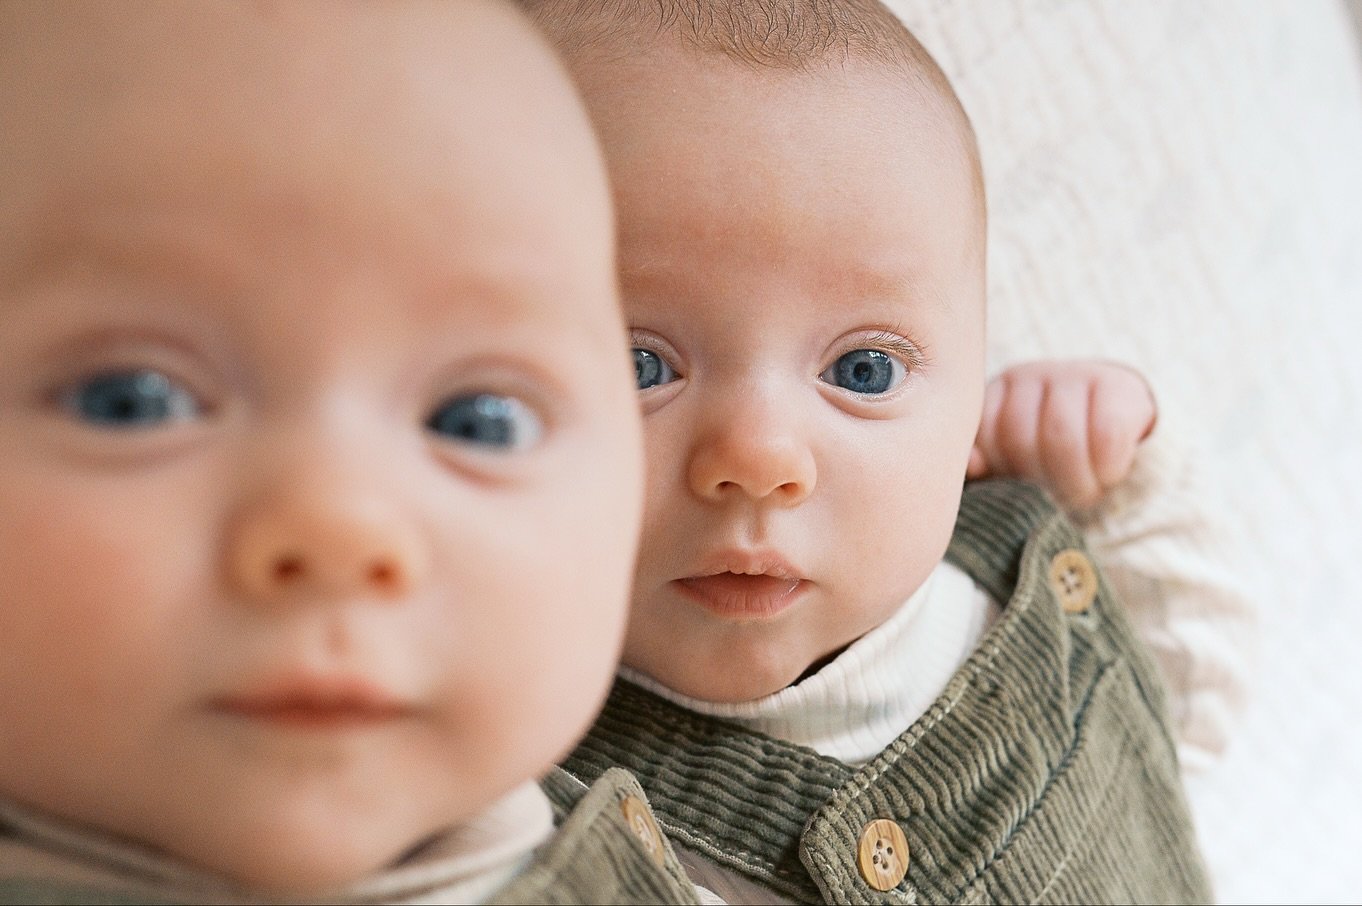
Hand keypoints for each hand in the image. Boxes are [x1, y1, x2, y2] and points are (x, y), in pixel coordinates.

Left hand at [967, 360, 1156, 509]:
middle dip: (1039, 483)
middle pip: (1020, 439)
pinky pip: (1107, 435)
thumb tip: (970, 465)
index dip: (1003, 472)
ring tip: (1084, 496)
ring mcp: (1073, 374)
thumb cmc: (1051, 451)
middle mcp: (1030, 376)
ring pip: (1062, 438)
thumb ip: (987, 461)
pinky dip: (1107, 468)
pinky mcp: (1117, 385)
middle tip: (1058, 503)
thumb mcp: (1014, 456)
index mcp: (997, 393)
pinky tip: (1109, 476)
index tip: (1023, 491)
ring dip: (1074, 482)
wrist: (1116, 419)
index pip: (984, 437)